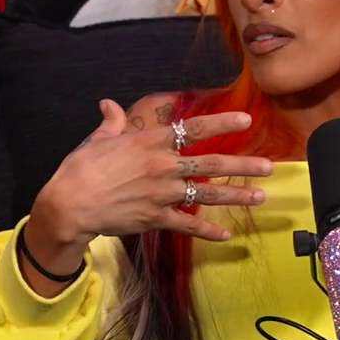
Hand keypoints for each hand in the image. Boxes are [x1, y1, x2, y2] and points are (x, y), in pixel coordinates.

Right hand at [27, 100, 271, 254]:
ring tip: (261, 196)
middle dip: (243, 165)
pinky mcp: (156, 218)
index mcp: (151, 142)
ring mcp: (162, 194)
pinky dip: (208, 231)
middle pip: (212, 164)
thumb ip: (111, 123)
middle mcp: (163, 166)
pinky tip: (226, 234)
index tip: (246, 122)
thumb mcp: (97, 140)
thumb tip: (109, 105)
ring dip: (236, 196)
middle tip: (270, 167)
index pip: (194, 129)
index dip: (222, 124)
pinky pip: (188, 225)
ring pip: (207, 195)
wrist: (69, 204)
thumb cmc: (80, 168)